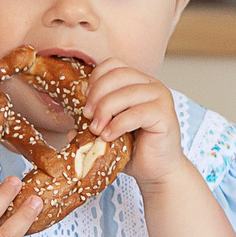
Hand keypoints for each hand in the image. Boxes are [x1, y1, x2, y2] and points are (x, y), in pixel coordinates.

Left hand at [83, 60, 188, 187]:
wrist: (157, 170)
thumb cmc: (134, 149)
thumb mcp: (108, 131)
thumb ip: (93, 123)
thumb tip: (70, 128)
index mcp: (138, 81)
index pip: (113, 65)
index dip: (95, 80)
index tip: (86, 103)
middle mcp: (151, 85)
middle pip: (117, 75)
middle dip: (96, 96)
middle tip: (87, 117)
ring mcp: (161, 97)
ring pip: (125, 94)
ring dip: (104, 111)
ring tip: (96, 130)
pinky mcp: (165, 114)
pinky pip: (136, 114)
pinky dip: (117, 125)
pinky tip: (109, 136)